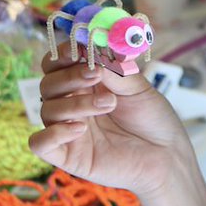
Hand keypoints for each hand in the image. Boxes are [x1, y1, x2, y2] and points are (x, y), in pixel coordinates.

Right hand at [28, 48, 192, 197]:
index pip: (56, 64)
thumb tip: (93, 52)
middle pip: (48, 84)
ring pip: (46, 110)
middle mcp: (72, 104)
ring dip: (75, 103)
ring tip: (109, 104)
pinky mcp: (68, 156)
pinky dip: (52, 133)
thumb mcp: (138, 87)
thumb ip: (115, 70)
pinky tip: (80, 129)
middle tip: (96, 75)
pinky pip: (39, 143)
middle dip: (69, 76)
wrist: (167, 155)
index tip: (79, 50)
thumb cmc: (153, 119)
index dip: (62, 54)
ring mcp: (68, 130)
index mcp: (85, 83)